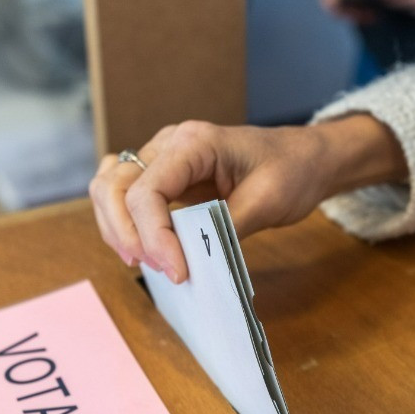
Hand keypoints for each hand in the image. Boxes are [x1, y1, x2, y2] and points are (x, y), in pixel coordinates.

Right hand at [89, 116, 407, 283]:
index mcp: (194, 142)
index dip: (154, 236)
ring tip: (144, 262)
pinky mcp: (162, 176)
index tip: (177, 271)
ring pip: (109, 189)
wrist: (305, 158)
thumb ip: (225, 227)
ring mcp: (160, 158)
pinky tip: (139, 246)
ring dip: (117, 228)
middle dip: (126, 233)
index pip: (148, 190)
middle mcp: (168, 144)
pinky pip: (122, 194)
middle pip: (115, 186)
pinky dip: (121, 222)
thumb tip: (191, 259)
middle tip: (158, 269)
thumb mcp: (268, 201)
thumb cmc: (291, 170)